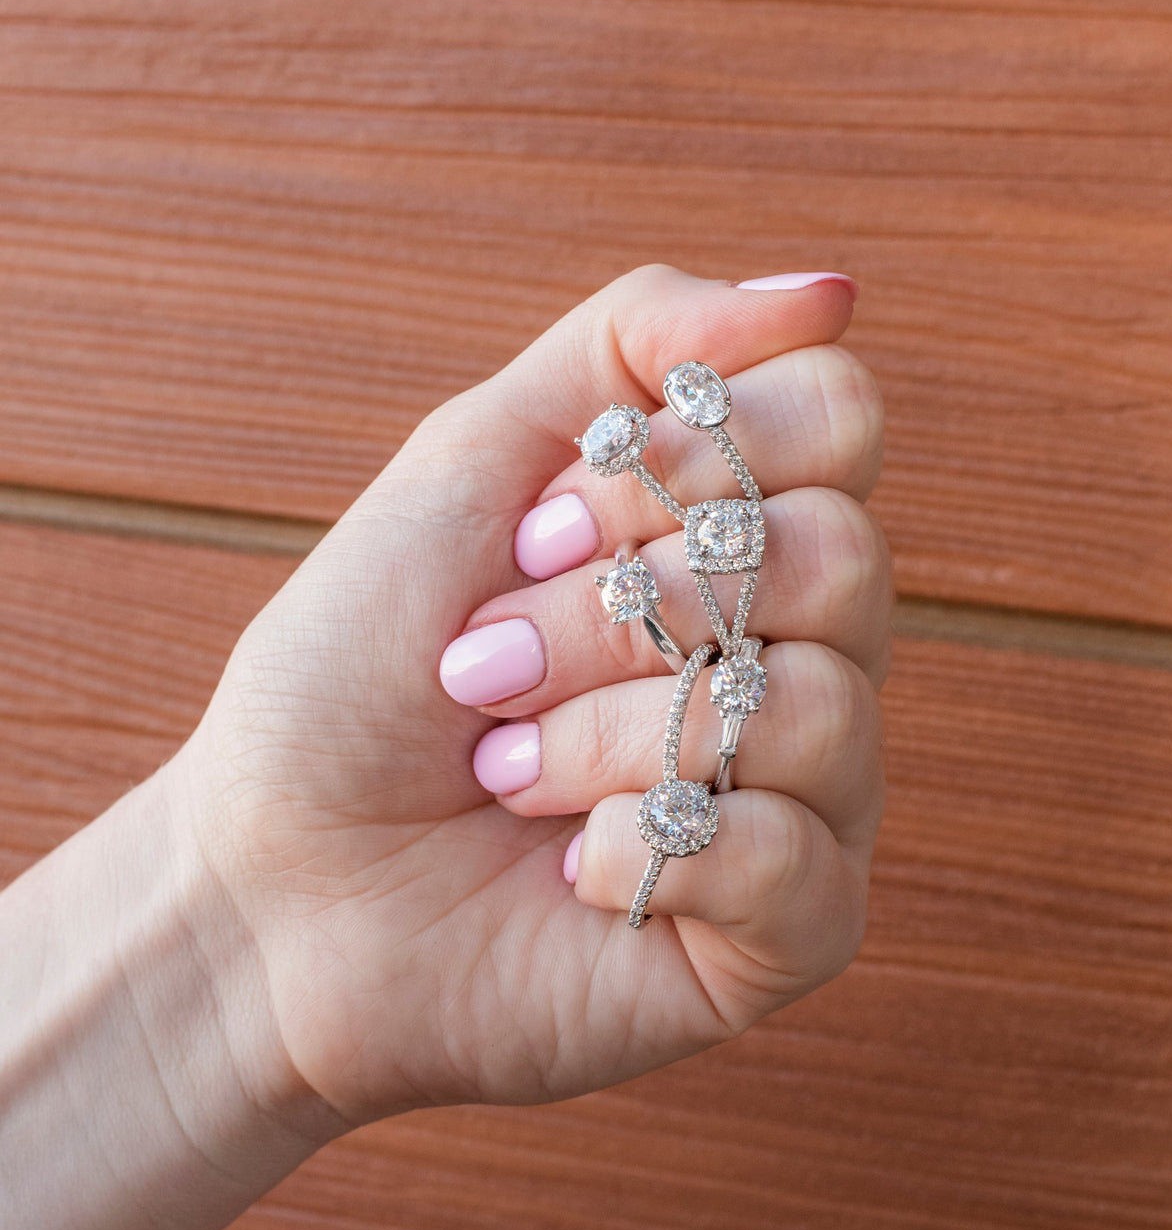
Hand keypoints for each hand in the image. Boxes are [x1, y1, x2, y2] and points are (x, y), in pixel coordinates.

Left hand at [182, 264, 888, 1128]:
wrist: (273, 882)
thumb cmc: (355, 677)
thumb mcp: (470, 463)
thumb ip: (634, 348)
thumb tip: (832, 296)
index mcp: (735, 544)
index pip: (839, 424)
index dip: (685, 458)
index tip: (539, 524)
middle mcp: (794, 660)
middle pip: (840, 560)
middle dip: (620, 610)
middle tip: (488, 664)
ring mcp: (803, 800)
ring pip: (816, 711)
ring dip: (611, 736)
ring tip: (508, 772)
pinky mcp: (787, 934)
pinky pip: (797, 863)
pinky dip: (643, 852)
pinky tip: (567, 871)